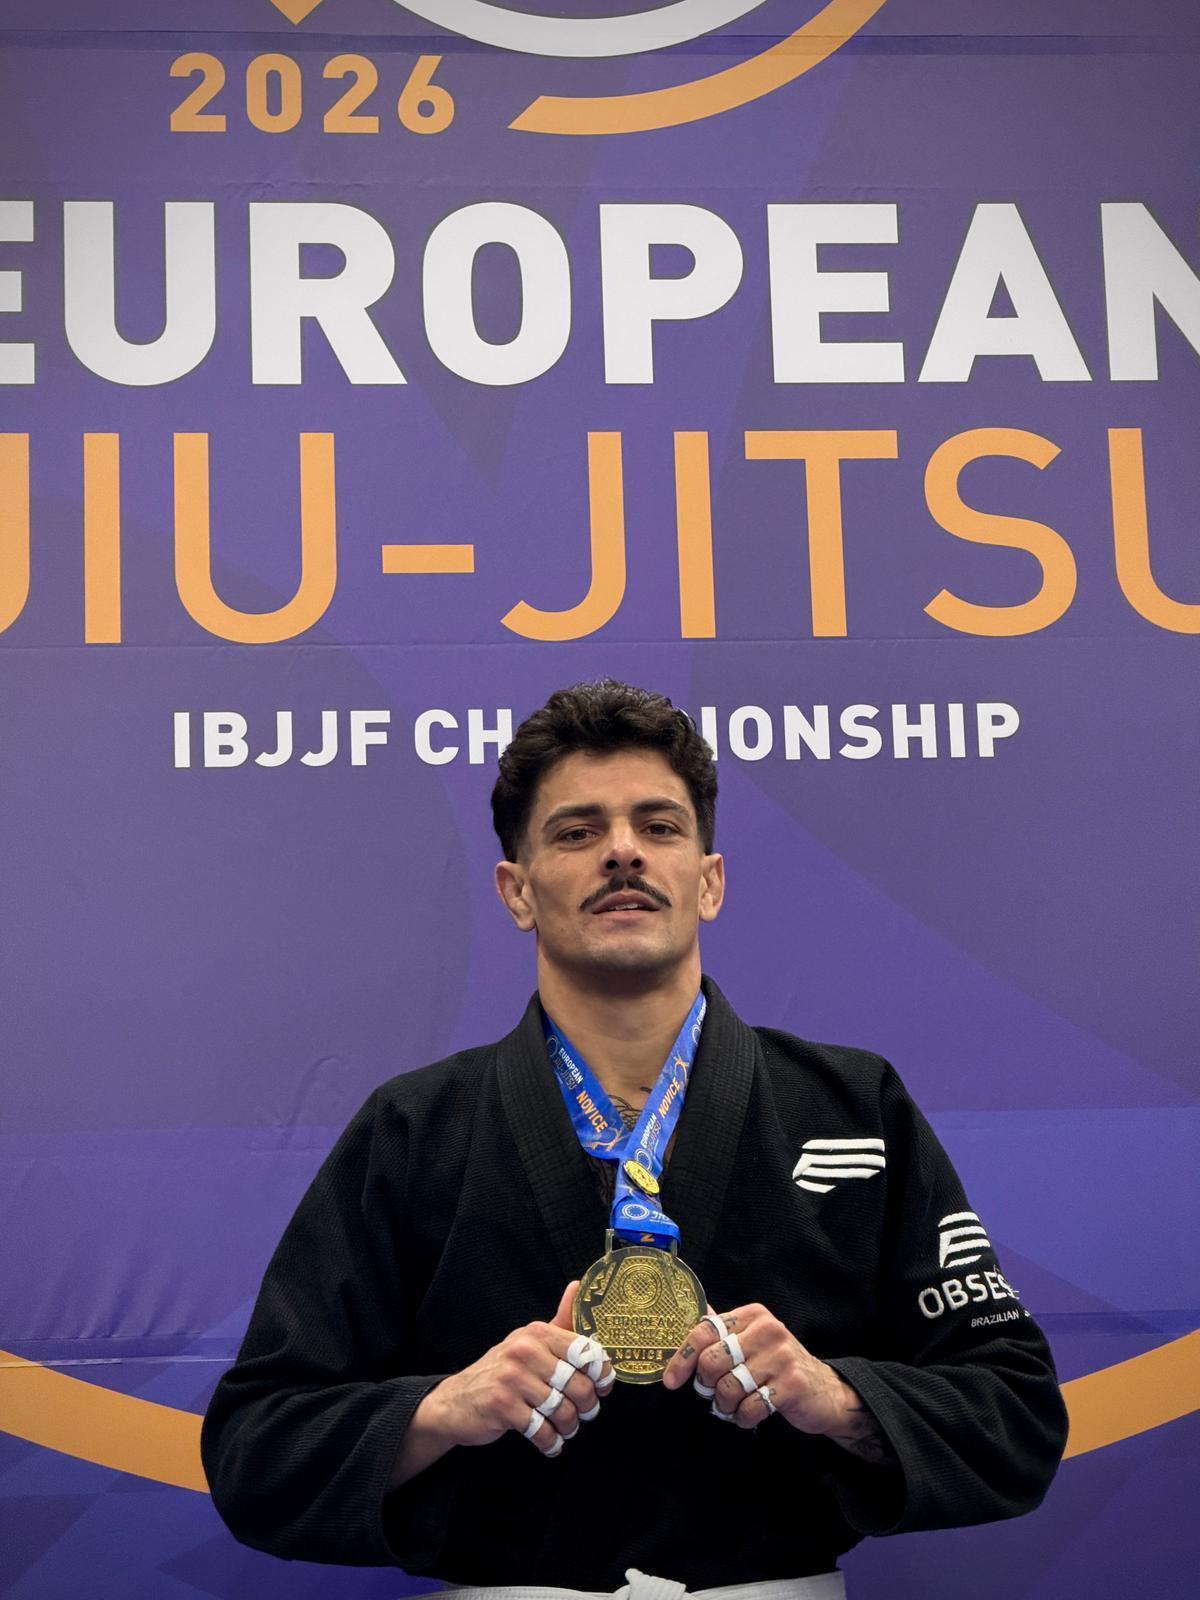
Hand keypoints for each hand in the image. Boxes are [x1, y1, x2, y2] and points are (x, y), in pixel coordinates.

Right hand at [420, 1282, 613, 1458]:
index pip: (585, 1351)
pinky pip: (541, 1430)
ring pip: (562, 1410)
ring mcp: (512, 1378)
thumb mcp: (529, 1341)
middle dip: (588, 1406)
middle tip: (585, 1413)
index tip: (604, 1386)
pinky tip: (549, 1443)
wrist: (456, 1400)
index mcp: (537, 1333)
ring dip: (569, 1427)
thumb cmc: (503, 1370)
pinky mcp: (502, 1406)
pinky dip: (550, 1442)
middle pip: (578, 1385)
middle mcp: (525, 1351)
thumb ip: (559, 1322)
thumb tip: (578, 1287)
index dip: (602, 1373)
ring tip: (566, 1429)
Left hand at [663, 1303, 864, 1439]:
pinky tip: (750, 1414)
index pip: (705, 1331)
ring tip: (734, 1405)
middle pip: (712, 1361)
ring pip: (729, 1387)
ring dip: (726, 1405)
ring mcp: (781, 1357)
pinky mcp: (791, 1385)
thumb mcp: (753, 1339)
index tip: (671, 1381)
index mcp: (752, 1315)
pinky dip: (743, 1417)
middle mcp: (767, 1330)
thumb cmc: (778, 1365)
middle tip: (713, 1394)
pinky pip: (750, 1408)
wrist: (824, 1390)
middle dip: (707, 1386)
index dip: (683, 1358)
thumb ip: (723, 1329)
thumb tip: (686, 1312)